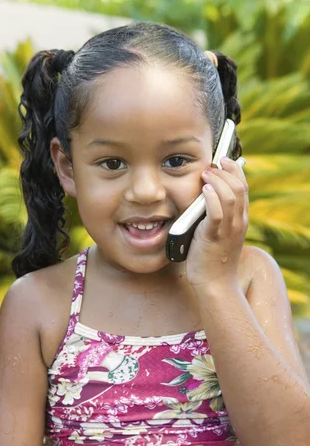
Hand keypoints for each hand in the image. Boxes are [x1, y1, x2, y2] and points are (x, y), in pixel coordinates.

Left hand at [185, 156, 248, 289]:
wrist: (215, 285)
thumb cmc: (211, 260)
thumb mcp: (217, 233)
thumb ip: (215, 216)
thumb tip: (202, 197)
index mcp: (241, 220)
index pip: (243, 188)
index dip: (234, 170)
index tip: (222, 160)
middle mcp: (239, 222)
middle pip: (239, 187)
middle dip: (226, 170)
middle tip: (211, 164)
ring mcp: (229, 230)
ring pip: (231, 196)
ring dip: (217, 180)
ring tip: (206, 174)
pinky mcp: (215, 237)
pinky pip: (217, 213)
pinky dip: (212, 198)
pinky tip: (205, 190)